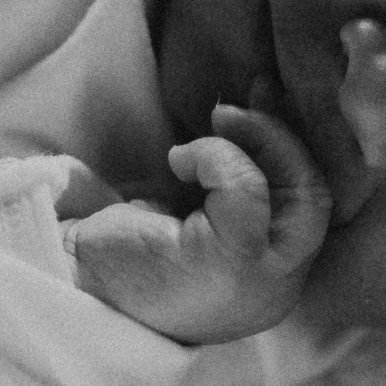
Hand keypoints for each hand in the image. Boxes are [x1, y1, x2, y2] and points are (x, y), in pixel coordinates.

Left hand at [67, 104, 330, 345]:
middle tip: (231, 111)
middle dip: (281, 139)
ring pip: (296, 188)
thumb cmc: (128, 248)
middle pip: (317, 196)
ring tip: (201, 140)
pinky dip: (213, 157)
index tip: (260, 99)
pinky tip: (177, 162)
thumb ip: (237, 174)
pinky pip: (246, 185)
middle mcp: (278, 287)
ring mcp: (263, 280)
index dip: (291, 144)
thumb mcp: (197, 210)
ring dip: (249, 144)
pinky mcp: (234, 263)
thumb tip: (262, 98)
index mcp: (273, 279)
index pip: (312, 205)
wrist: (69, 278)